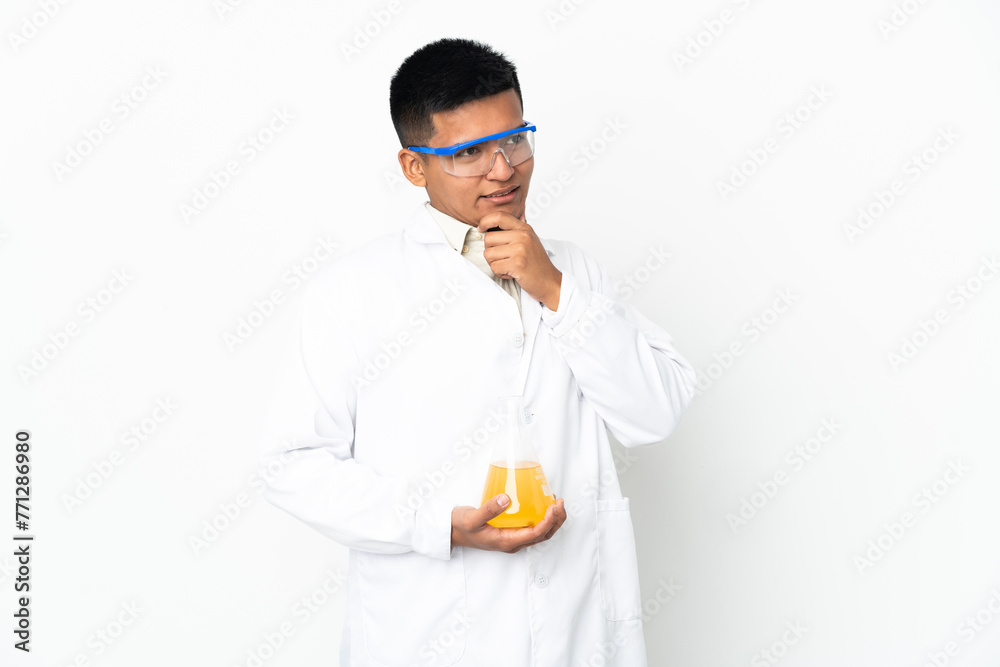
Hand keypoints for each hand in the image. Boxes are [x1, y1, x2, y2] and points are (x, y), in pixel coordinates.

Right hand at [451, 494, 566, 552]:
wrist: (453, 531)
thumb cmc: (462, 526)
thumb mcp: (473, 517)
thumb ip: (489, 509)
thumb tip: (506, 498)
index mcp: (507, 541)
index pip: (535, 534)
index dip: (548, 522)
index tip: (552, 507)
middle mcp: (513, 542)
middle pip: (543, 535)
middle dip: (556, 520)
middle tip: (560, 503)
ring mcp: (513, 537)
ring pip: (540, 532)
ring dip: (552, 519)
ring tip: (556, 502)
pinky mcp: (511, 531)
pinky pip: (532, 526)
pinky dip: (542, 516)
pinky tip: (542, 503)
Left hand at [477, 212, 561, 310]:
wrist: (550, 282)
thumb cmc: (537, 264)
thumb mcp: (528, 241)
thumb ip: (513, 232)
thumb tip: (489, 227)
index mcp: (524, 229)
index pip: (499, 216)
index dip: (485, 221)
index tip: (481, 228)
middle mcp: (523, 236)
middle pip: (488, 238)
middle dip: (491, 251)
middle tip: (502, 259)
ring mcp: (520, 250)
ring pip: (489, 254)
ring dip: (495, 264)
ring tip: (508, 266)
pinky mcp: (517, 264)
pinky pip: (494, 267)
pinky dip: (500, 273)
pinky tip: (511, 273)